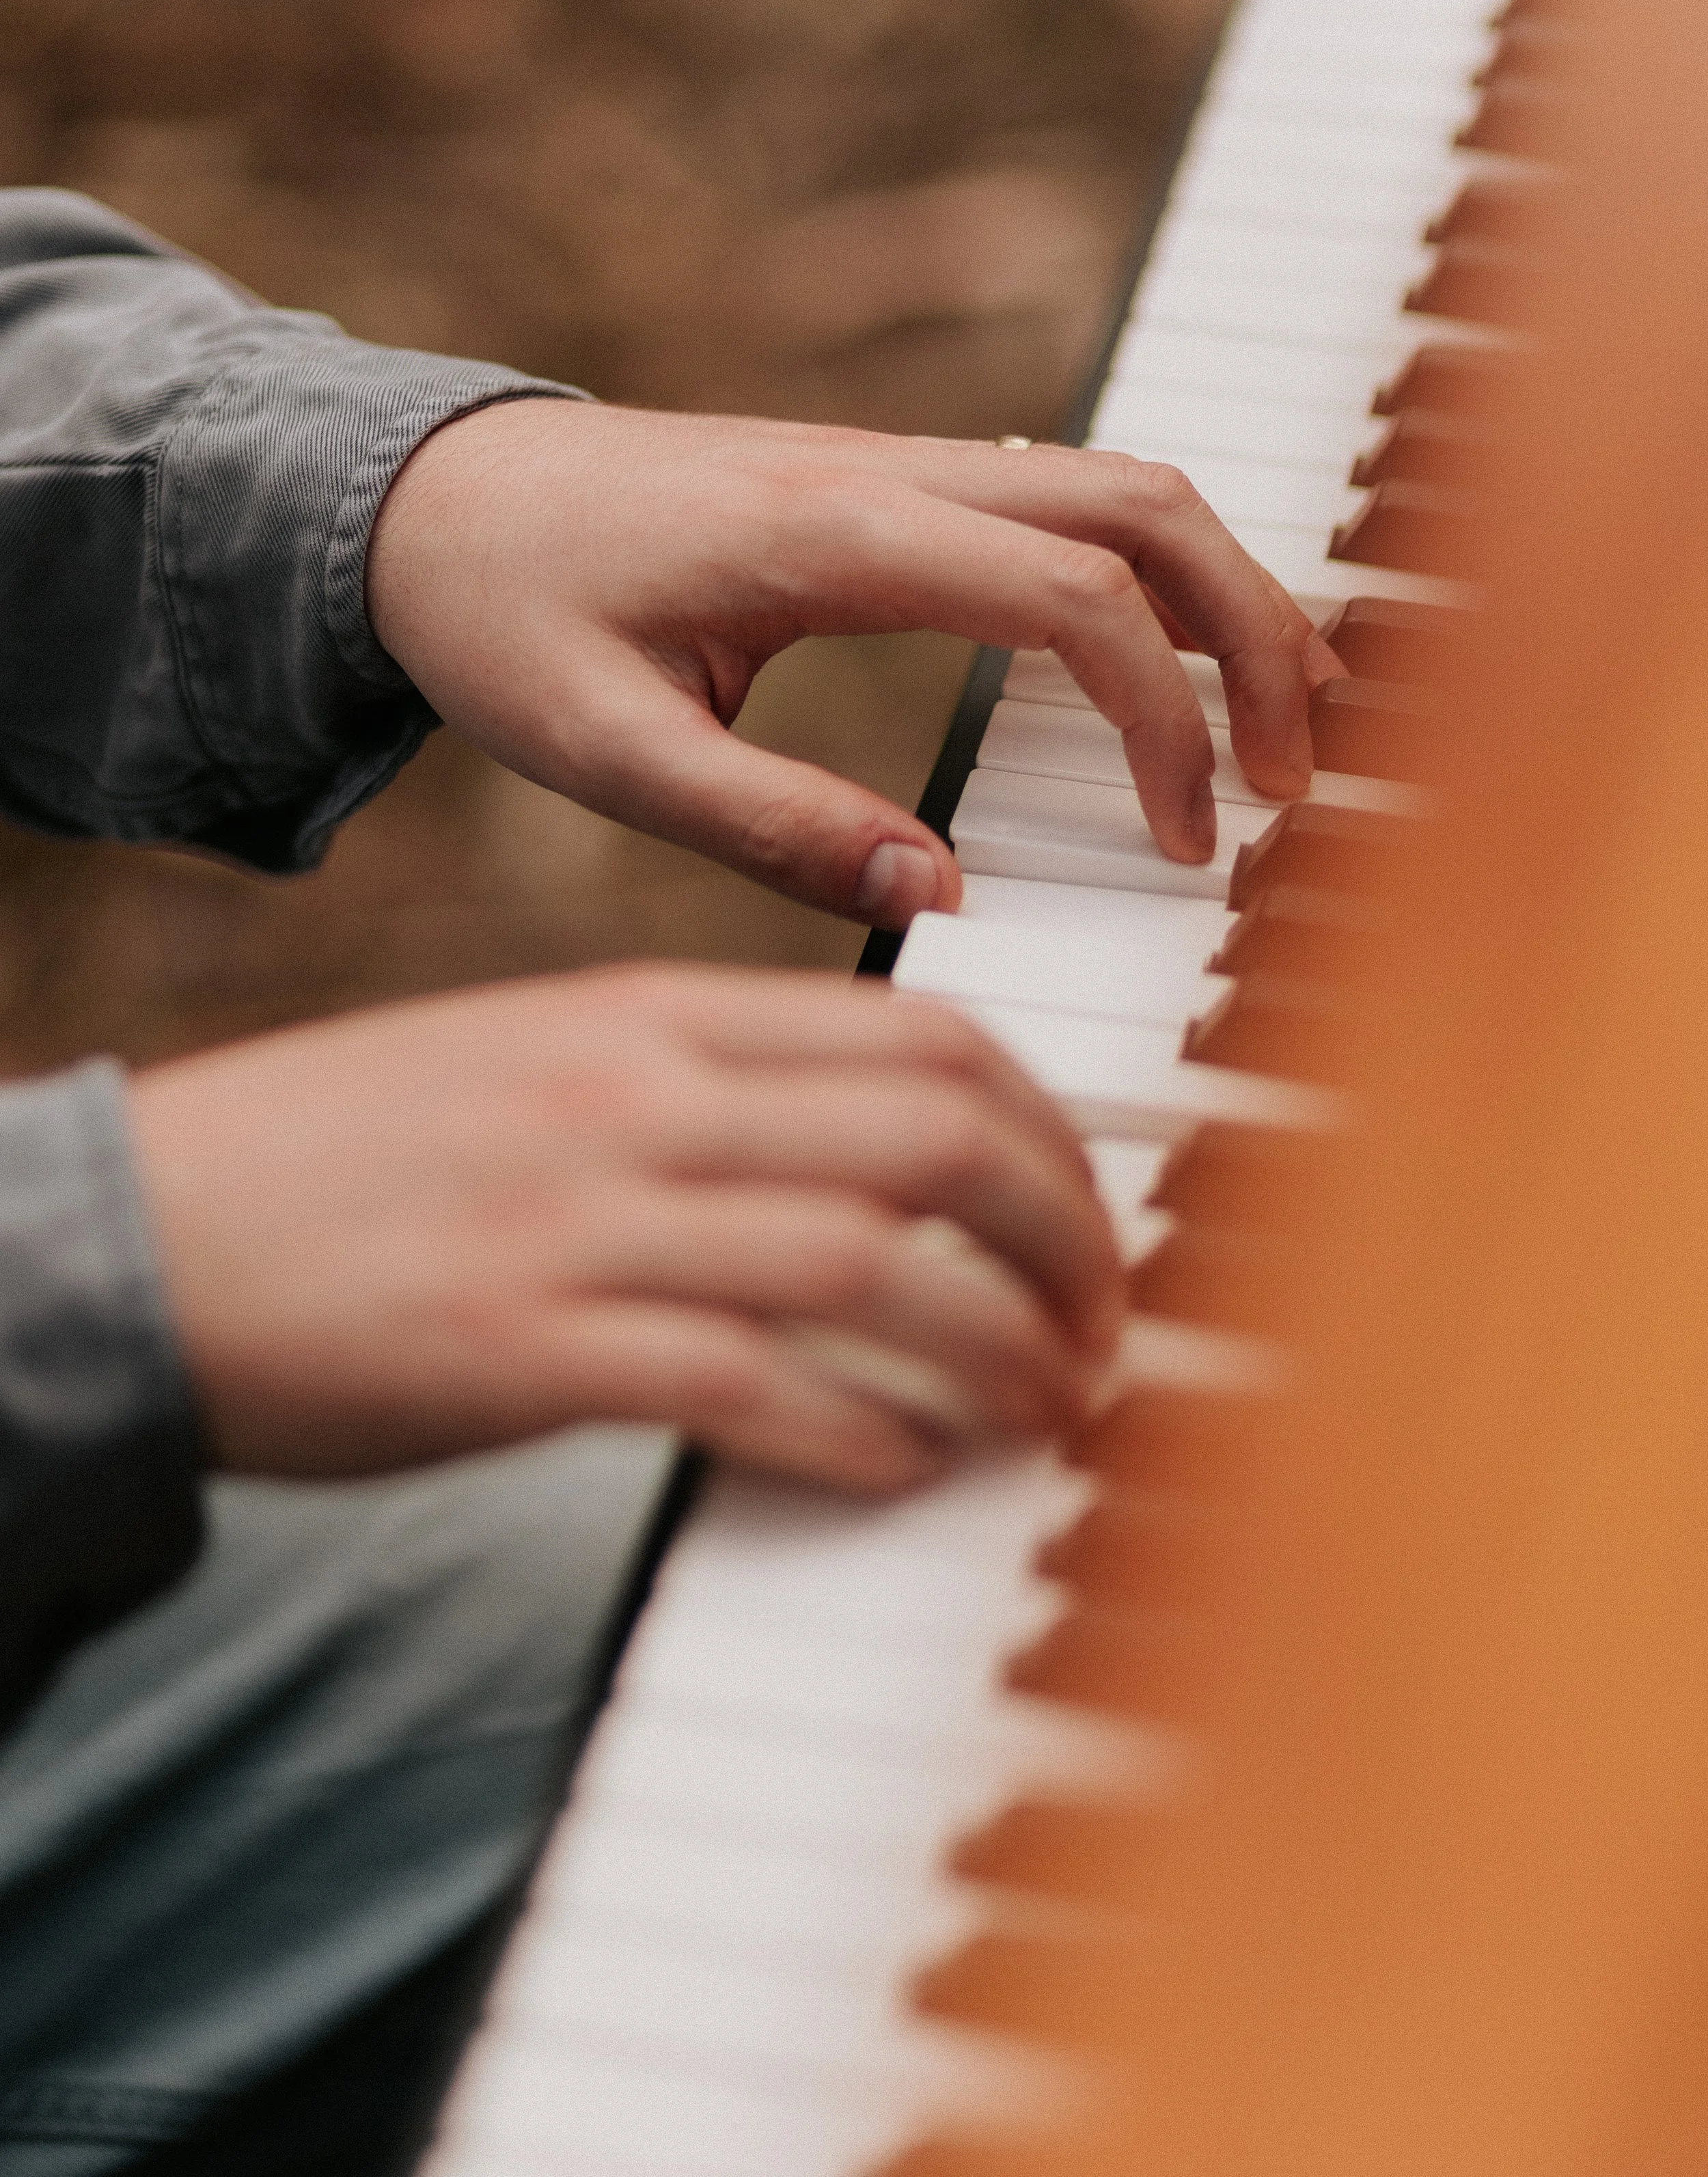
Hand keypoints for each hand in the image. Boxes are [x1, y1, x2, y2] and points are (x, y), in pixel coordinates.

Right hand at [128, 965, 1122, 1492]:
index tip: (1088, 1208)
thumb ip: (695, 1087)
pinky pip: (754, 1387)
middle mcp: (642, 1099)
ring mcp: (589, 1222)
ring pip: (877, 1265)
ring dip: (1000, 1349)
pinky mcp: (532, 1354)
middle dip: (1068, 1236)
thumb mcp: (536, 1065)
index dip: (1051, 1130)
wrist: (151, 1233)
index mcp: (650, 1017)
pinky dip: (862, 1433)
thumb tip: (858, 1154)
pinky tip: (908, 1466)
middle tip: (1106, 1323)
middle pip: (937, 1137)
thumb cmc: (349, 1159)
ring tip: (1052, 1409)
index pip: (925, 1036)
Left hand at [366, 401, 1342, 925]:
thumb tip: (942, 901)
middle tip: (1298, 781)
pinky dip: (1158, 573)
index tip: (1182, 844)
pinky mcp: (890, 482)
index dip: (1163, 721)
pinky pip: (1069, 500)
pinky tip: (1176, 661)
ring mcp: (898, 461)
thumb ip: (772, 827)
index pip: (1074, 598)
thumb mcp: (606, 750)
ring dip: (1226, 592)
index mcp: (831, 533)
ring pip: (1128, 487)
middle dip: (1256, 636)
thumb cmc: (503, 617)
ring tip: (1281, 723)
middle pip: (1151, 508)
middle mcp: (889, 471)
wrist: (426, 498)